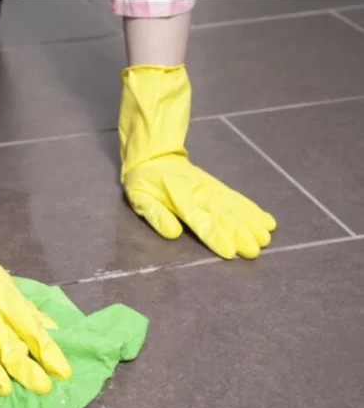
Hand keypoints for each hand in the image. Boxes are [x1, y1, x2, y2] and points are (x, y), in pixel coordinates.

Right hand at [0, 252, 71, 395]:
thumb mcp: (6, 286)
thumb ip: (27, 310)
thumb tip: (55, 330)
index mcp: (4, 300)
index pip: (30, 328)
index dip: (47, 351)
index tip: (62, 373)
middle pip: (6, 342)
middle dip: (25, 367)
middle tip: (42, 388)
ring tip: (4, 389)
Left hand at [125, 155, 276, 259]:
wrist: (154, 156)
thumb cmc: (144, 183)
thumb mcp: (140, 198)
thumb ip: (156, 215)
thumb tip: (173, 233)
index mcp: (181, 199)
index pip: (202, 221)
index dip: (216, 236)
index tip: (230, 251)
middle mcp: (202, 194)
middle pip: (224, 216)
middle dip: (240, 233)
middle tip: (255, 251)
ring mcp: (213, 189)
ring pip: (236, 207)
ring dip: (252, 223)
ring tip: (266, 238)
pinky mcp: (218, 187)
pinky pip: (238, 199)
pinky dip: (253, 210)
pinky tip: (267, 221)